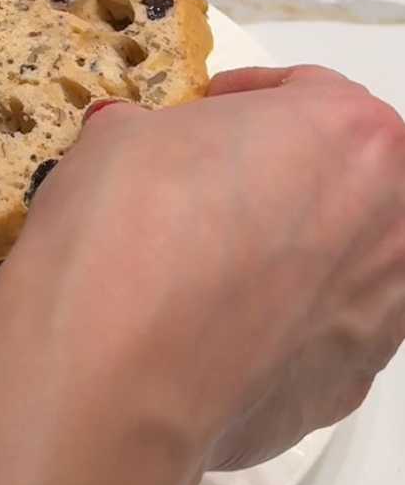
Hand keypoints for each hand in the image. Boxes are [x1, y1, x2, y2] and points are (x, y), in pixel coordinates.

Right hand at [0, 66, 404, 484]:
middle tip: (204, 191)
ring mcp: (380, 316)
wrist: (108, 371)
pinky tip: (203, 336)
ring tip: (203, 272)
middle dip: (281, 180)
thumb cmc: (124, 225)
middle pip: (345, 182)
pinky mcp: (344, 391)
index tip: (202, 114)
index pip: (307, 93)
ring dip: (288, 259)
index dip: (243, 100)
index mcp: (350, 133)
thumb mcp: (116, 137)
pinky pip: (314, 341)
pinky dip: (271, 333)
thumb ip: (151, 134)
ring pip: (342, 268)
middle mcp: (393, 223)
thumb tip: (136, 144)